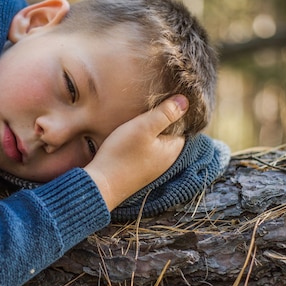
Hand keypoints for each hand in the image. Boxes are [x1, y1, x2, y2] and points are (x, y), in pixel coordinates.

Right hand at [84, 95, 187, 210]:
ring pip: (154, 142)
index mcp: (173, 149)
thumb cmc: (122, 155)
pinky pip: (143, 152)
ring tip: (134, 121)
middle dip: (159, 122)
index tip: (158, 102)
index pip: (182, 125)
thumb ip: (165, 113)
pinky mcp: (138, 171)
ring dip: (146, 132)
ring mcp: (152, 168)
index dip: (171, 112)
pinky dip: (138, 143)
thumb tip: (185, 101)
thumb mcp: (144, 127)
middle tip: (144, 108)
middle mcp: (166, 161)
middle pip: (167, 134)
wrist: (100, 185)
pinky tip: (127, 138)